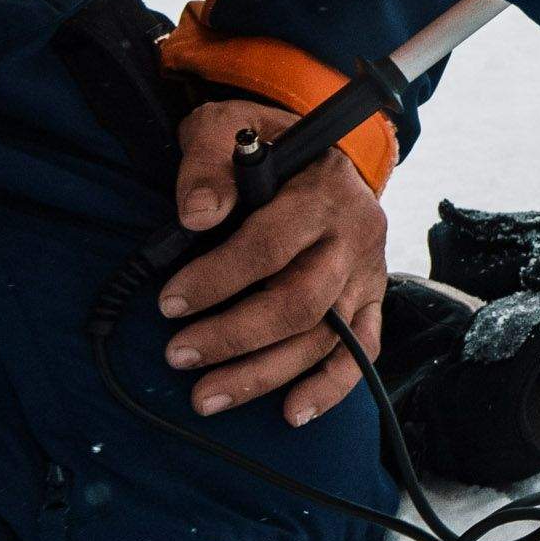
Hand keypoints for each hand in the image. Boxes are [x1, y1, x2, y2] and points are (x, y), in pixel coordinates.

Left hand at [163, 97, 394, 425]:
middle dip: (234, 336)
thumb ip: (207, 162)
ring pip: (325, 337)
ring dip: (264, 374)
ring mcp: (368, 273)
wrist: (321, 155)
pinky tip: (291, 412)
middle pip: (301, 301)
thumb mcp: (225, 128)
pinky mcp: (372, 300)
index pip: (271, 245)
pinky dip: (330, 388)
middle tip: (179, 355)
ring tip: (205, 396)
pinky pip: (362, 352)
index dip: (217, 279)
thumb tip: (197, 215)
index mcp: (323, 190)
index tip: (168, 303)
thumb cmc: (261, 146)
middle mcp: (355, 235)